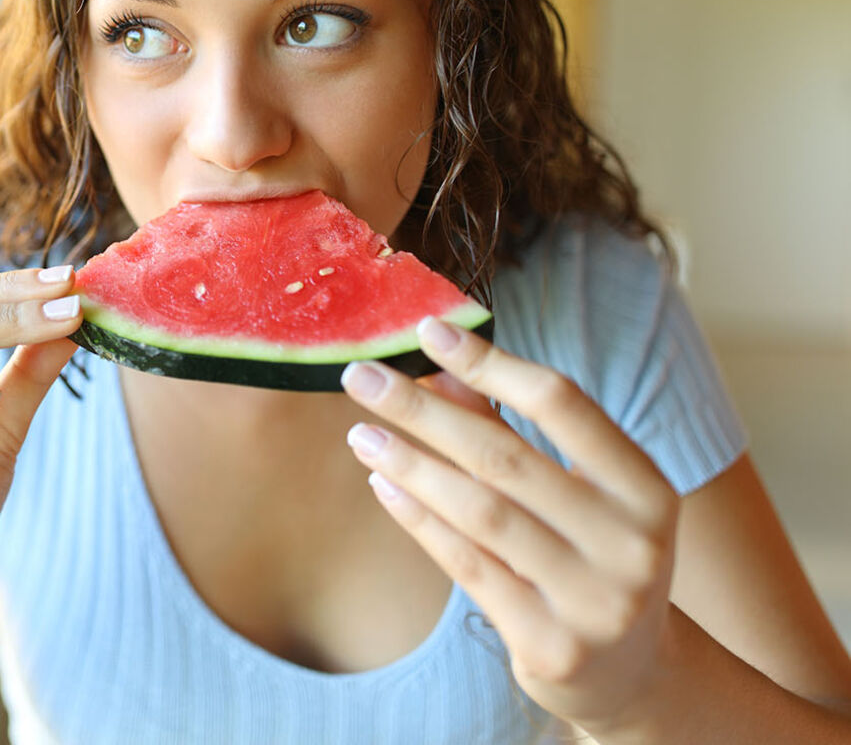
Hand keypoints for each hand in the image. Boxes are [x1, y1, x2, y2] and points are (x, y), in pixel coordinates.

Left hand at [339, 317, 680, 733]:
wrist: (631, 676)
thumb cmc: (592, 559)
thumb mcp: (578, 494)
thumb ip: (511, 432)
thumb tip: (437, 368)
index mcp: (647, 488)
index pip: (562, 404)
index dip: (491, 363)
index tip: (427, 330)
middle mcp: (631, 543)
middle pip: (505, 456)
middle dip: (423, 410)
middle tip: (360, 377)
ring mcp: (594, 599)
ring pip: (480, 512)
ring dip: (410, 464)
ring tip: (361, 434)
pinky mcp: (551, 646)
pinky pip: (468, 566)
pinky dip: (419, 521)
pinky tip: (382, 487)